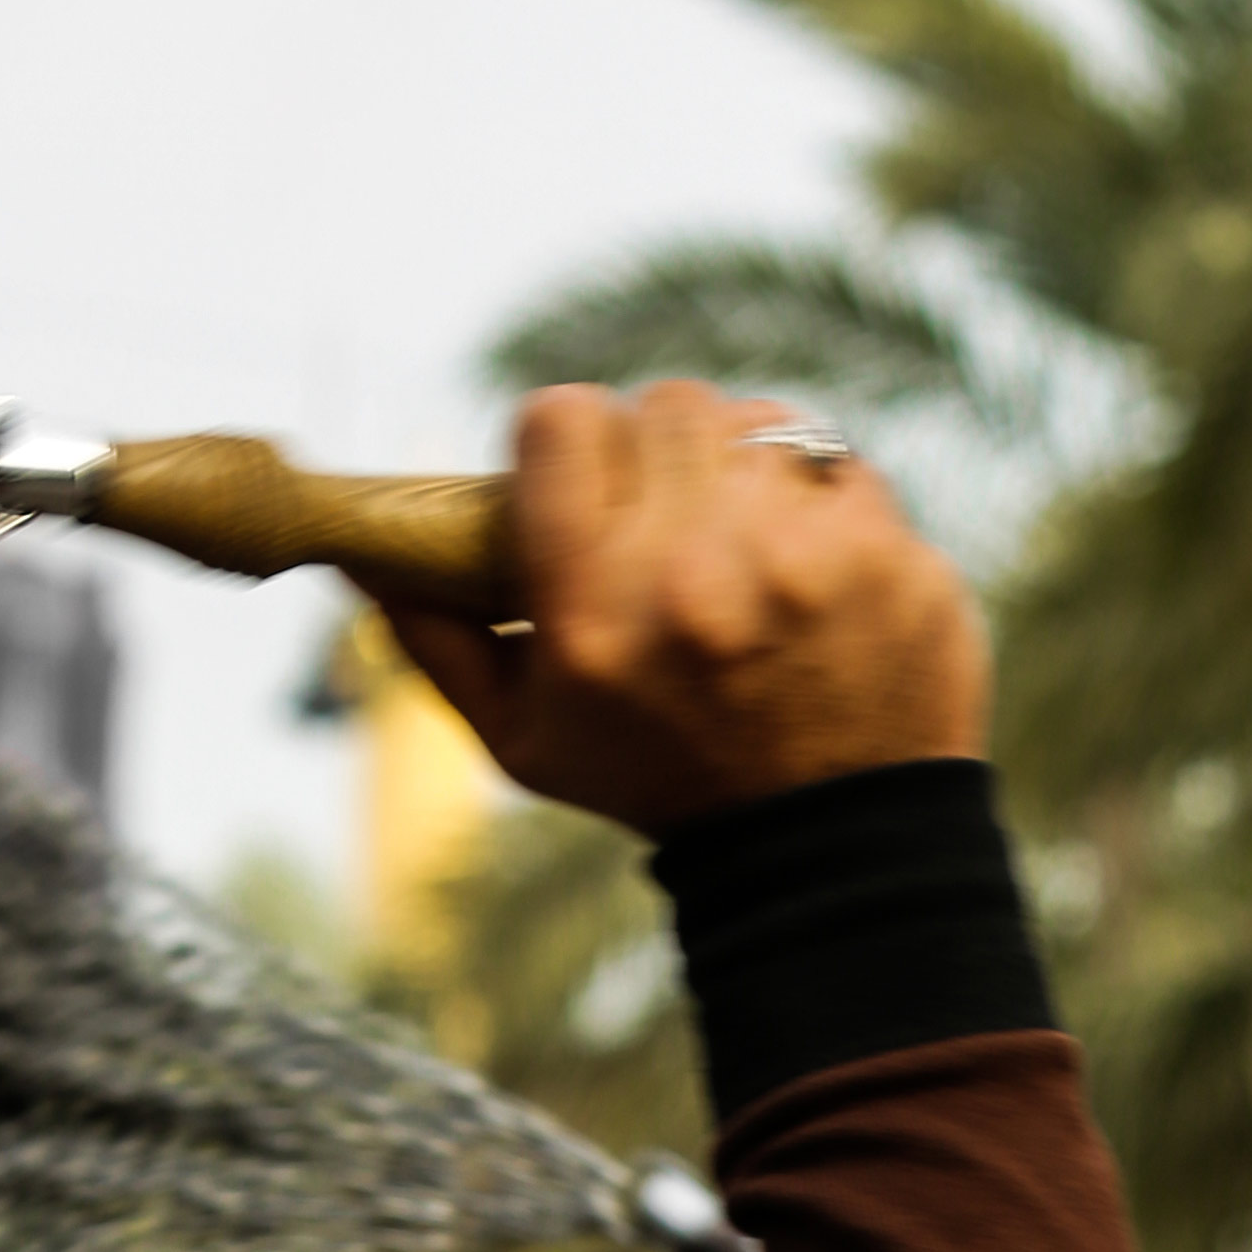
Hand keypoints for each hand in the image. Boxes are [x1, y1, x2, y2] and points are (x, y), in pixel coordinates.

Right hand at [380, 379, 987, 837]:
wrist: (826, 846)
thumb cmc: (655, 778)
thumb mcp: (522, 737)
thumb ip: (436, 640)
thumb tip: (360, 555)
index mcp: (594, 612)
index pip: (562, 420)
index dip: (563, 439)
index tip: (576, 478)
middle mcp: (696, 576)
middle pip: (662, 405)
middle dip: (655, 451)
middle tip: (662, 511)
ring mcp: (806, 562)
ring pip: (756, 420)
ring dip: (738, 464)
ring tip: (738, 539)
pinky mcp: (891, 556)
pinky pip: (839, 462)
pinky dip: (818, 498)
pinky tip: (807, 564)